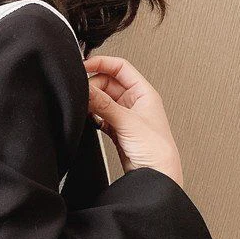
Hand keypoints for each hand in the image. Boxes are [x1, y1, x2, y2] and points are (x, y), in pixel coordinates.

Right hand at [84, 55, 183, 188]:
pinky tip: (89, 120)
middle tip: (82, 94)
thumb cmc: (156, 150)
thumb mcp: (127, 122)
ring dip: (92, 102)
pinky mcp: (117, 130)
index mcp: (144, 92)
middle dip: (94, 86)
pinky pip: (100, 115)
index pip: (120, 68)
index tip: (84, 66)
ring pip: (102, 100)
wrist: (157, 175)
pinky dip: (92, 116)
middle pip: (108, 83)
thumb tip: (86, 89)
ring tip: (85, 108)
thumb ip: (104, 105)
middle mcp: (135, 102)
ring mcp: (125, 116)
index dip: (102, 64)